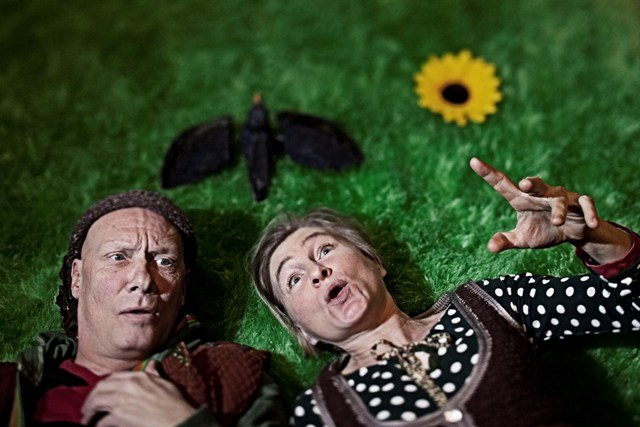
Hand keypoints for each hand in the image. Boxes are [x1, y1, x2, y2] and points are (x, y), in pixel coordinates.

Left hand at [81, 361, 195, 426]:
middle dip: (91, 398)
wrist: (179, 420)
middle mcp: (128, 385)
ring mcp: (122, 400)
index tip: (101, 393)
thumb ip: (155, 374)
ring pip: (96, 403)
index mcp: (140, 377)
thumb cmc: (175, 406)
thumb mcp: (166, 384)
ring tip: (88, 420)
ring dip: (90, 413)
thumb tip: (152, 365)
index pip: (114, 377)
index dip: (104, 386)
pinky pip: (101, 421)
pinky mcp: (119, 416)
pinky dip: (98, 425)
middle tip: (88, 408)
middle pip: (100, 388)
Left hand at [469, 157, 599, 252]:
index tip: (473, 161)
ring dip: (558, 209)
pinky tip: (591, 223)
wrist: (572, 233)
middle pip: (535, 185)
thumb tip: (490, 247)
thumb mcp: (523, 239)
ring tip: (556, 221)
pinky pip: (586, 206)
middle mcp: (541, 194)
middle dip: (531, 184)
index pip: (502, 184)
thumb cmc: (544, 230)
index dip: (488, 173)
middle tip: (524, 184)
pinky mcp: (581, 205)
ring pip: (559, 198)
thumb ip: (507, 240)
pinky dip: (589, 214)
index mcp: (521, 199)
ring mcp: (562, 198)